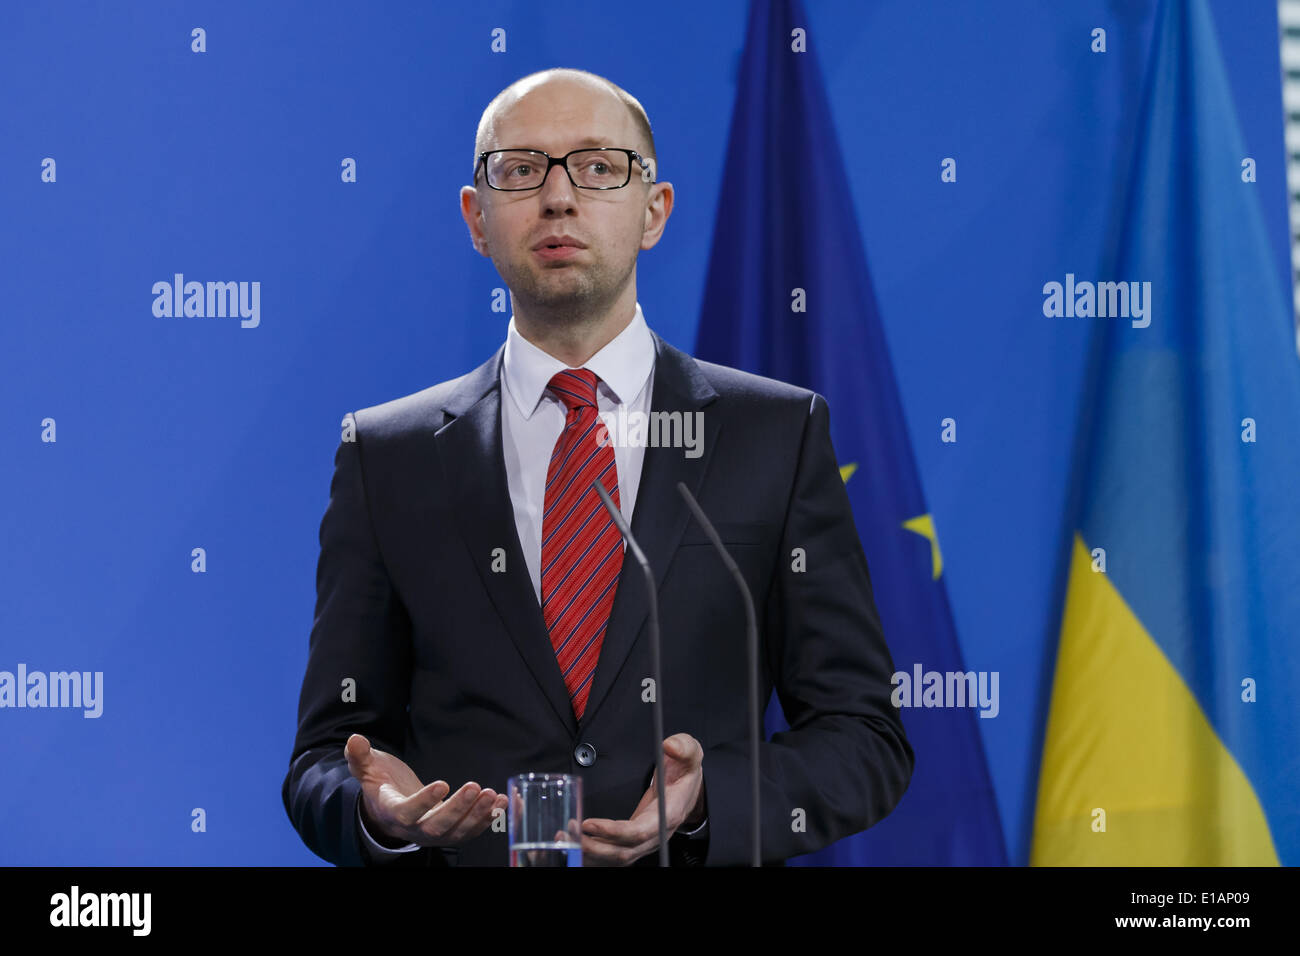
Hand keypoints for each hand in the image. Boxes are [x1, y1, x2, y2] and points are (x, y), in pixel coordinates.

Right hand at [345, 733, 506, 847]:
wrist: (390, 809)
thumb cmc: (380, 785)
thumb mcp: (367, 769)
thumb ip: (360, 757)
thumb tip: (354, 739)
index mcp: (394, 812)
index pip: (408, 812)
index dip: (424, 801)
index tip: (442, 784)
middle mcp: (415, 828)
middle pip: (437, 827)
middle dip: (459, 809)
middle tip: (476, 787)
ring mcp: (435, 833)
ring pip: (458, 833)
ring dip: (478, 815)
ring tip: (494, 795)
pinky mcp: (452, 831)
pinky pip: (473, 830)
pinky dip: (489, 818)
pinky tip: (504, 803)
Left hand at [581, 733, 704, 865]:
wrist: (688, 790)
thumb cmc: (685, 772)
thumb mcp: (692, 754)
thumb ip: (683, 747)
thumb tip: (670, 745)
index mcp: (668, 816)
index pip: (640, 832)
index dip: (614, 832)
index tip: (589, 823)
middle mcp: (656, 836)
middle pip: (623, 853)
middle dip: (593, 847)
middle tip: (568, 831)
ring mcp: (645, 843)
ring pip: (615, 859)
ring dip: (588, 853)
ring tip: (564, 838)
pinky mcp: (633, 843)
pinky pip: (611, 856)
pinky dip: (591, 855)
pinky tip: (572, 843)